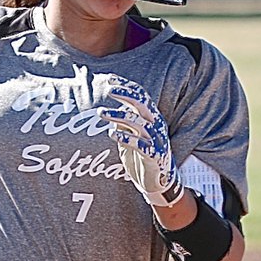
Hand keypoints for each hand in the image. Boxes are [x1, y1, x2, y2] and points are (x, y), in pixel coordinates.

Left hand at [102, 81, 183, 206]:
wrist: (158, 180)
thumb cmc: (142, 155)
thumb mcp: (133, 135)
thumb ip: (124, 123)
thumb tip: (111, 112)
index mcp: (152, 117)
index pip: (141, 95)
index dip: (126, 86)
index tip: (110, 79)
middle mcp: (156, 125)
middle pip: (142, 104)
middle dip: (125, 95)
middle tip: (109, 91)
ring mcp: (156, 140)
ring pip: (138, 123)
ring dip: (118, 116)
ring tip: (101, 112)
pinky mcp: (153, 155)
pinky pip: (139, 144)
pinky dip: (125, 138)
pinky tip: (112, 134)